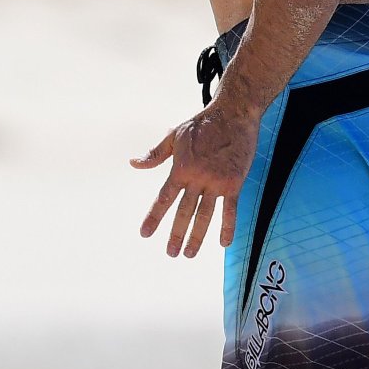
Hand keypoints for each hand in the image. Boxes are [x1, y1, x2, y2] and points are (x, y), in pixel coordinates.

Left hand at [130, 101, 257, 257]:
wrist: (233, 114)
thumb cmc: (202, 124)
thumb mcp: (174, 136)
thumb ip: (155, 154)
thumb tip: (134, 163)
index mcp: (180, 168)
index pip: (164, 198)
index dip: (154, 217)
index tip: (145, 234)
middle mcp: (197, 178)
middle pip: (184, 212)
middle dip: (176, 234)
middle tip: (170, 253)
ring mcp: (216, 182)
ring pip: (205, 215)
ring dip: (197, 237)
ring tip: (189, 254)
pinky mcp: (234, 183)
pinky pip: (230, 210)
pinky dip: (227, 227)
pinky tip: (223, 243)